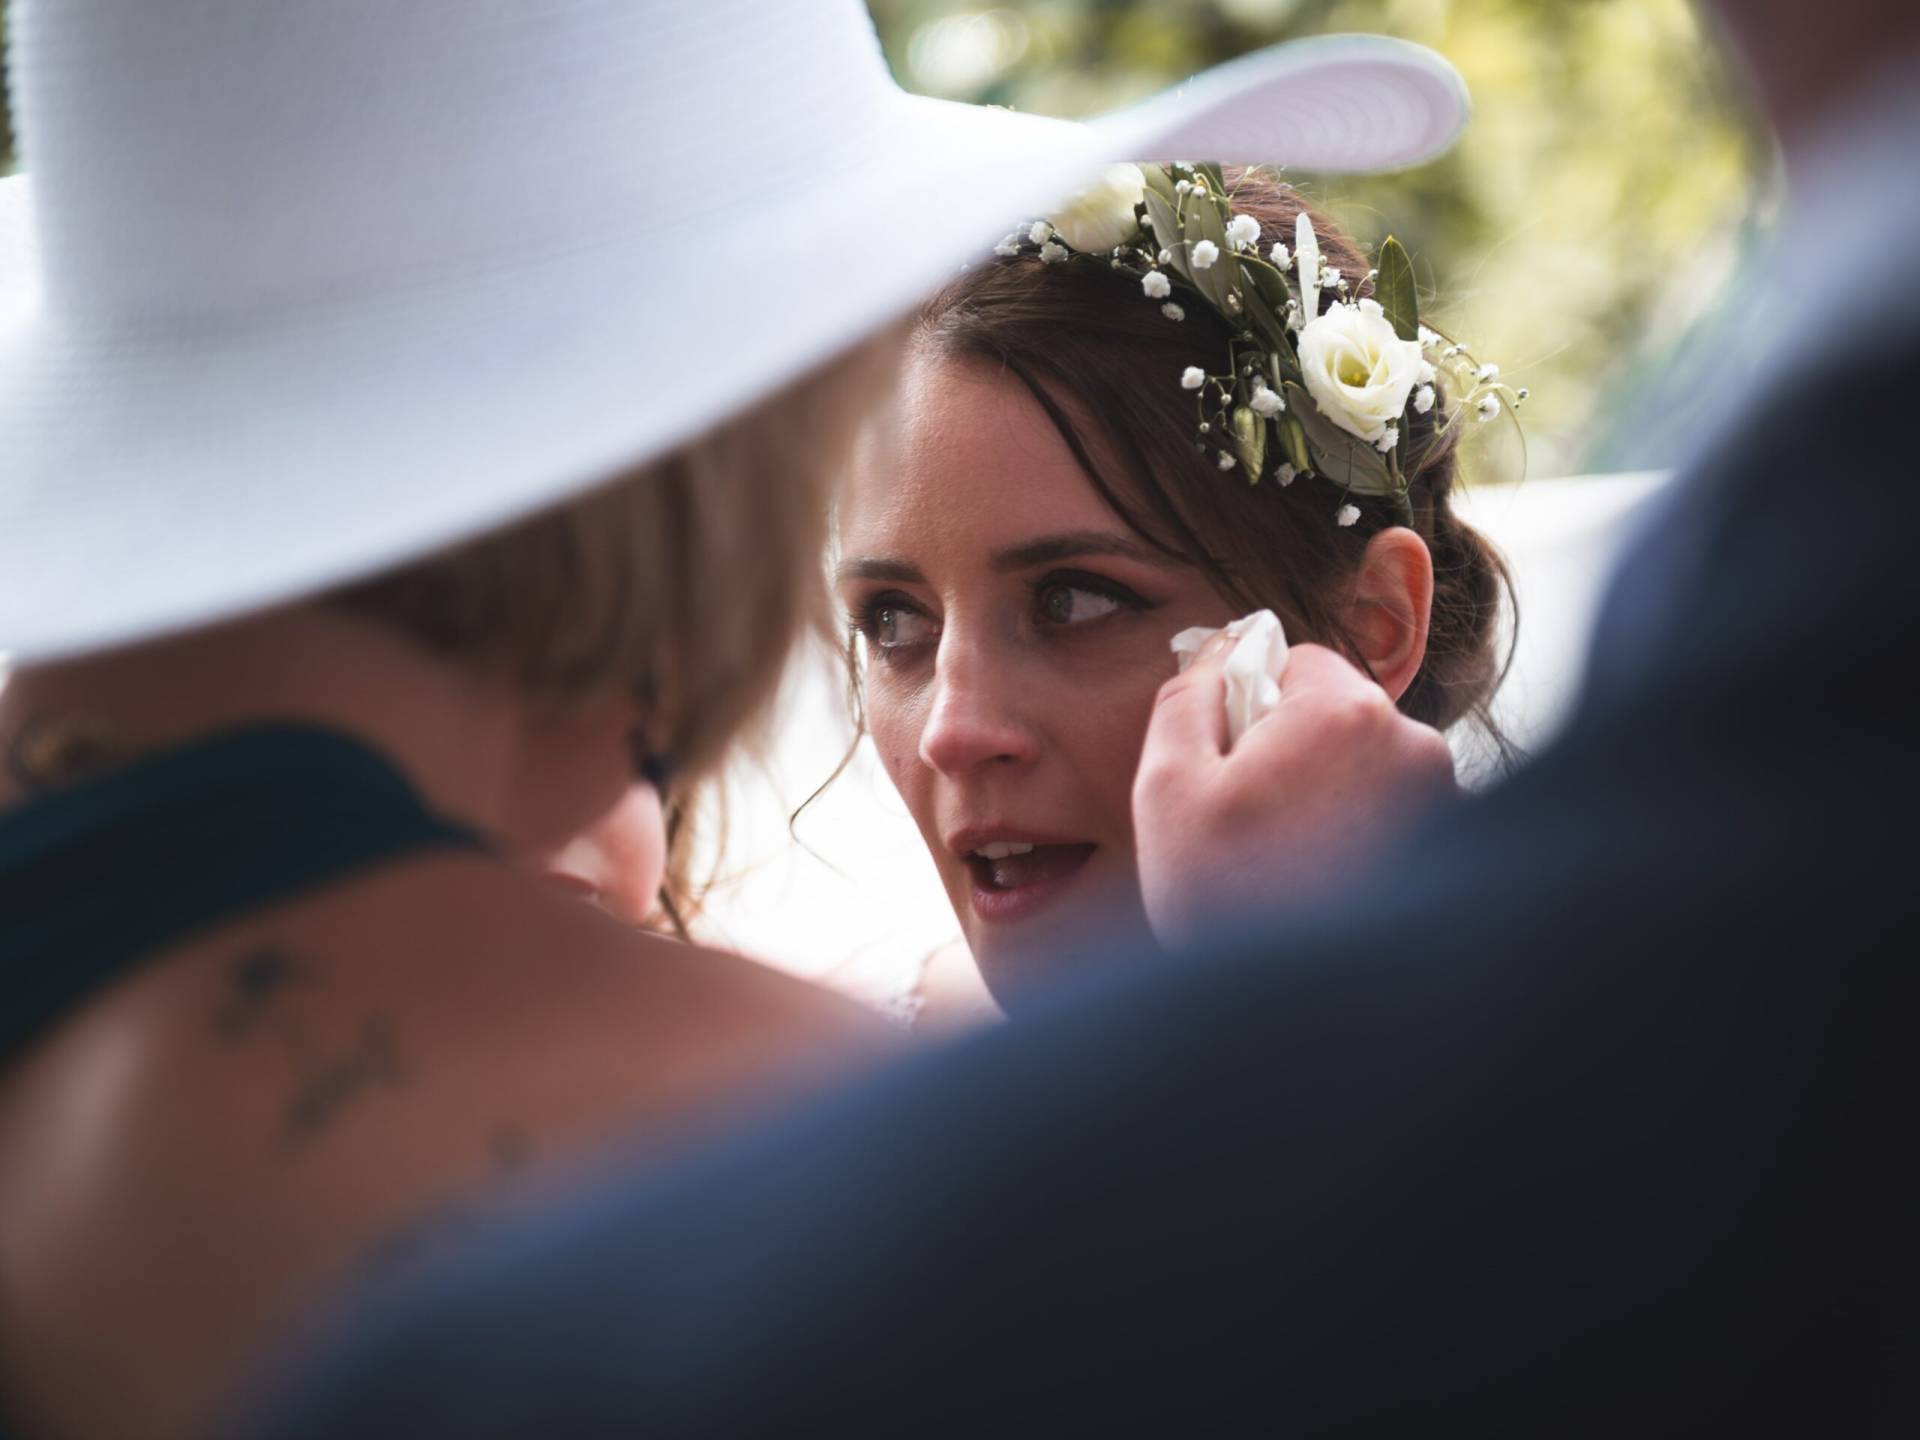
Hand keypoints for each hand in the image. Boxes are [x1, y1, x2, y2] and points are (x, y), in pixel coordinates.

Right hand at [1133, 640, 1456, 950]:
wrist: (1302, 1011)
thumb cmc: (1228, 900)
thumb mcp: (1168, 788)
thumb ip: (1187, 697)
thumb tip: (1217, 652)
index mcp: (1345, 711)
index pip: (1293, 659)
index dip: (1246, 705)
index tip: (1226, 767)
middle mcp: (1411, 743)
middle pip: (1332, 711)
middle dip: (1288, 749)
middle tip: (1248, 822)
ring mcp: (1439, 798)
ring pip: (1360, 762)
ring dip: (1321, 791)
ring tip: (1284, 861)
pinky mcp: (1449, 846)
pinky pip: (1388, 809)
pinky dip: (1354, 831)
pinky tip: (1319, 882)